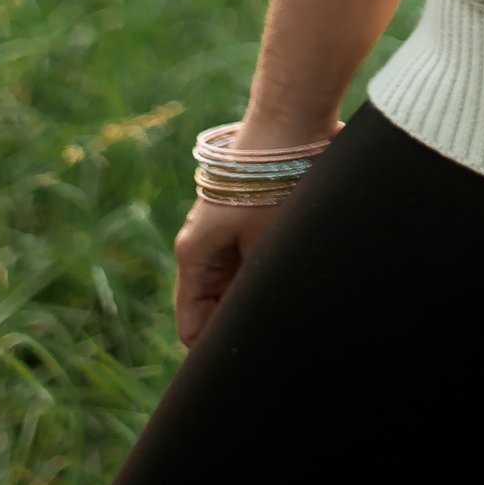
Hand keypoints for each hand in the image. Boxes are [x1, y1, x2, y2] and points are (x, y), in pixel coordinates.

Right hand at [172, 193, 283, 347]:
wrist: (290, 123)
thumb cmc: (274, 185)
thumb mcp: (266, 247)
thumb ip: (254, 291)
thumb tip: (258, 329)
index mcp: (194, 256)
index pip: (194, 328)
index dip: (216, 351)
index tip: (248, 361)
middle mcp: (200, 247)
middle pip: (212, 308)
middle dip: (238, 322)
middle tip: (272, 336)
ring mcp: (220, 232)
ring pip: (231, 285)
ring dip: (251, 295)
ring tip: (283, 302)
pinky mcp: (242, 219)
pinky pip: (245, 262)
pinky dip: (260, 274)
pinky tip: (287, 277)